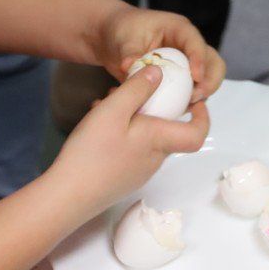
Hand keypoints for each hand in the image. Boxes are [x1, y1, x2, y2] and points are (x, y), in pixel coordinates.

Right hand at [48, 64, 210, 217]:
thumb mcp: (113, 110)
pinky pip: (130, 148)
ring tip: (105, 104)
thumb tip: (159, 74)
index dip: (202, 116)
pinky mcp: (121, 178)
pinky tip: (96, 124)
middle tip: (128, 91)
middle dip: (152, 106)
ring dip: (131, 117)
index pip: (196, 134)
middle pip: (166, 129)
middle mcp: (154, 159)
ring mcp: (137, 172)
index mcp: (159, 141)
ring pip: (145, 137)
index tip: (193, 99)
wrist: (67, 195)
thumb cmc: (92, 151)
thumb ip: (137, 89)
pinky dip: (120, 131)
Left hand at [88, 6, 226, 105]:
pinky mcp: (181, 79)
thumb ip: (130, 53)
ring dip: (202, 94)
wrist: (115, 38)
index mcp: (178, 29)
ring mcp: (187, 63)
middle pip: (213, 62)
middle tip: (195, 97)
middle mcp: (188, 46)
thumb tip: (130, 67)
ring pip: (208, 79)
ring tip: (187, 107)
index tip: (196, 78)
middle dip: (210, 81)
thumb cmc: (123, 30)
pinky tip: (177, 112)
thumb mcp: (124, 40)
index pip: (195, 42)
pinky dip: (189, 102)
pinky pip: (193, 91)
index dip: (199, 59)